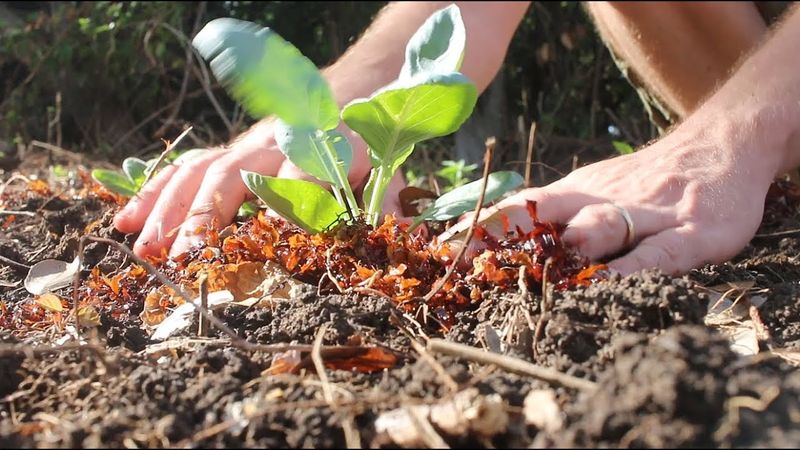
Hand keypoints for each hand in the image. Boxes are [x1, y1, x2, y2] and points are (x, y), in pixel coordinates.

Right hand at [113, 121, 403, 257]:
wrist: (355, 90)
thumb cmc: (370, 140)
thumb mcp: (390, 168)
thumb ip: (388, 202)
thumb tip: (392, 239)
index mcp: (320, 146)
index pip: (295, 173)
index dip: (279, 202)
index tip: (255, 239)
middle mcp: (276, 142)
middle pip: (232, 174)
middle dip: (204, 216)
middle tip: (182, 259)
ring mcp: (248, 144)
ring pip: (199, 169)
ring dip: (168, 208)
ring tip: (142, 248)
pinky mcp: (231, 149)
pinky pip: (187, 165)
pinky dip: (156, 191)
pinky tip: (130, 218)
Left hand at [441, 120, 781, 274]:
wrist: (720, 144)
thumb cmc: (645, 180)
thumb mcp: (592, 190)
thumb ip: (555, 216)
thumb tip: (496, 241)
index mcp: (575, 195)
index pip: (518, 208)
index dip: (479, 228)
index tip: (439, 250)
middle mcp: (601, 201)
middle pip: (547, 218)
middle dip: (507, 244)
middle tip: (472, 270)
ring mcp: (648, 214)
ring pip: (602, 228)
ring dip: (567, 251)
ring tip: (537, 275)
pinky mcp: (695, 231)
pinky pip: (662, 252)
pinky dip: (635, 268)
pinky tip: (612, 284)